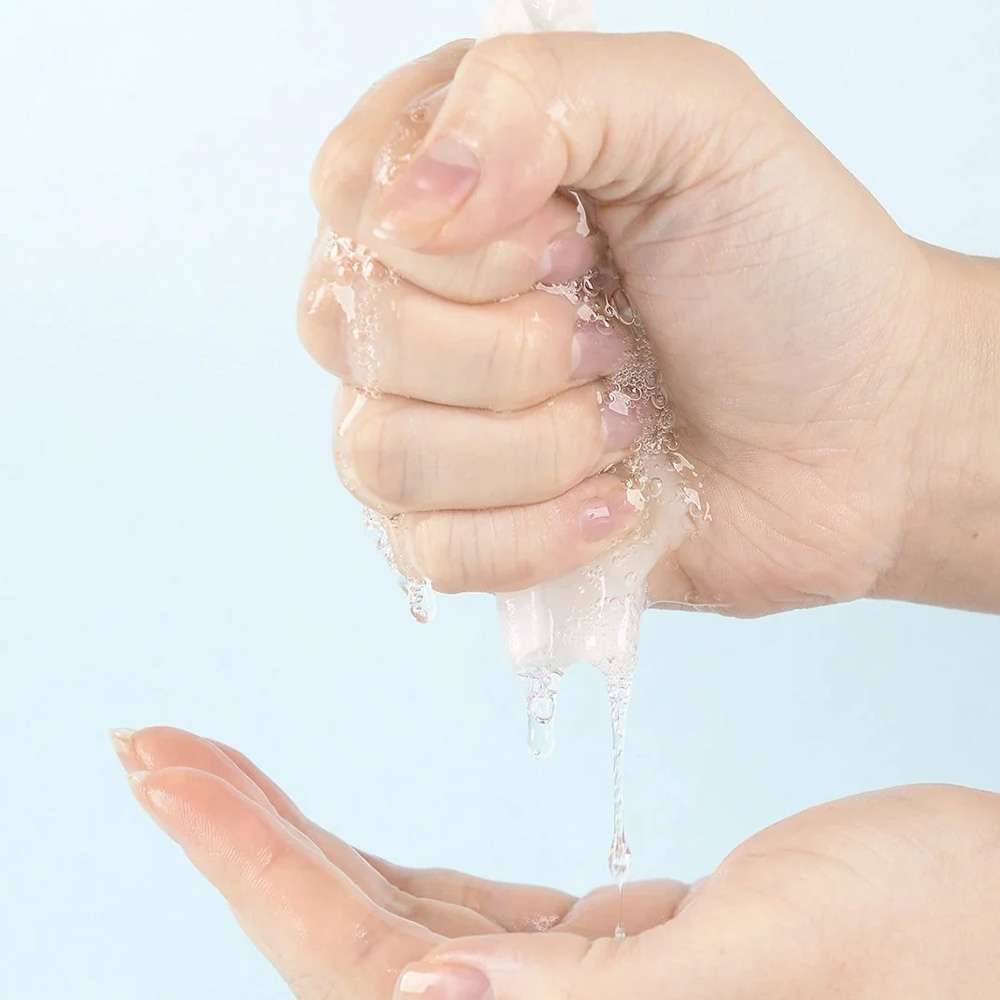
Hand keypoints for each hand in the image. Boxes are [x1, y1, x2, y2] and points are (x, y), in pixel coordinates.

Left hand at [115, 726, 999, 998]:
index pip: (368, 969)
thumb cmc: (953, 941)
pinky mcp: (614, 960)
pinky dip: (385, 863)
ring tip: (213, 770)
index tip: (164, 770)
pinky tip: (331, 832)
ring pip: (397, 927)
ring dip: (301, 847)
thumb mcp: (784, 959)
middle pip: (354, 946)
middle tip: (156, 747)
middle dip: (246, 841)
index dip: (253, 867)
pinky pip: (464, 914)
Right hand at [298, 32, 999, 615]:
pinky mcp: (468, 530)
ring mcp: (436, 426)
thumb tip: (407, 201)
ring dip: (535, 447)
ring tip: (628, 424)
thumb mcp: (696, 118)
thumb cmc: (789, 269)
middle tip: (618, 339)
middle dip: (514, 349)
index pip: (352, 199)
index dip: (462, 240)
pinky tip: (619, 502)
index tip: (578, 242)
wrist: (865, 429)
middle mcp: (423, 306)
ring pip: (380, 454)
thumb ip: (540, 96)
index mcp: (457, 188)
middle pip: (352, 333)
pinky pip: (428, 553)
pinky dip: (538, 535)